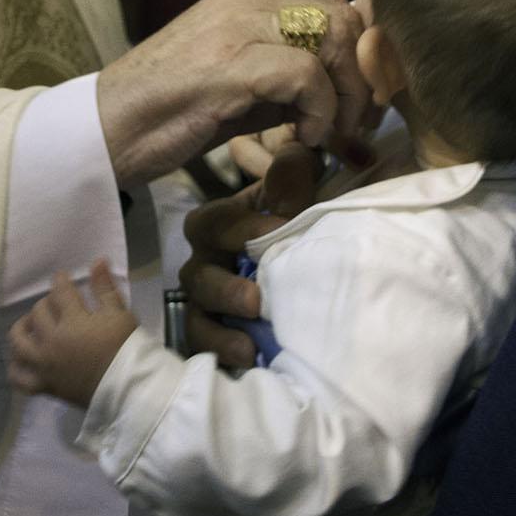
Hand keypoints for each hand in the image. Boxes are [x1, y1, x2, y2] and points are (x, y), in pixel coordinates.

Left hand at [8, 260, 138, 408]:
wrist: (128, 389)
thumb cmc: (126, 348)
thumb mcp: (119, 314)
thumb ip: (105, 288)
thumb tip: (98, 260)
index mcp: (72, 322)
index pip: (59, 291)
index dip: (61, 281)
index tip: (63, 279)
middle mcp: (52, 342)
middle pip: (38, 312)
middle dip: (47, 303)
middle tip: (57, 304)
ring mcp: (44, 365)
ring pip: (18, 342)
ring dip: (22, 328)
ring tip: (33, 325)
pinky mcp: (44, 385)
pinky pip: (18, 378)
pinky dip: (16, 367)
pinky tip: (23, 357)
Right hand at [97, 0, 366, 189]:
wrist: (103, 130)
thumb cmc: (162, 118)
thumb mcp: (233, 88)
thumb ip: (280, 79)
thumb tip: (334, 95)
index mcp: (243, 2)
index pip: (328, 3)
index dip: (354, 53)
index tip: (353, 105)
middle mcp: (244, 3)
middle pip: (341, 13)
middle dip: (360, 72)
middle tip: (353, 123)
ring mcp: (235, 30)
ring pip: (332, 33)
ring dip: (345, 92)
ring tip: (330, 133)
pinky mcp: (229, 67)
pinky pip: (305, 74)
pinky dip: (319, 111)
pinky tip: (303, 139)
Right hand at [180, 140, 321, 367]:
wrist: (318, 271)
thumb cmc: (298, 226)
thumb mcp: (299, 199)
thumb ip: (294, 178)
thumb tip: (297, 154)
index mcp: (222, 224)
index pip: (216, 222)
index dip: (245, 228)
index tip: (284, 235)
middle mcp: (206, 261)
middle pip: (198, 274)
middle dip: (226, 288)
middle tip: (257, 300)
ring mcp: (207, 301)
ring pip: (196, 313)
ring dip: (220, 328)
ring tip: (249, 344)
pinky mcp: (216, 333)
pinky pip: (204, 345)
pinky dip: (222, 352)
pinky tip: (249, 361)